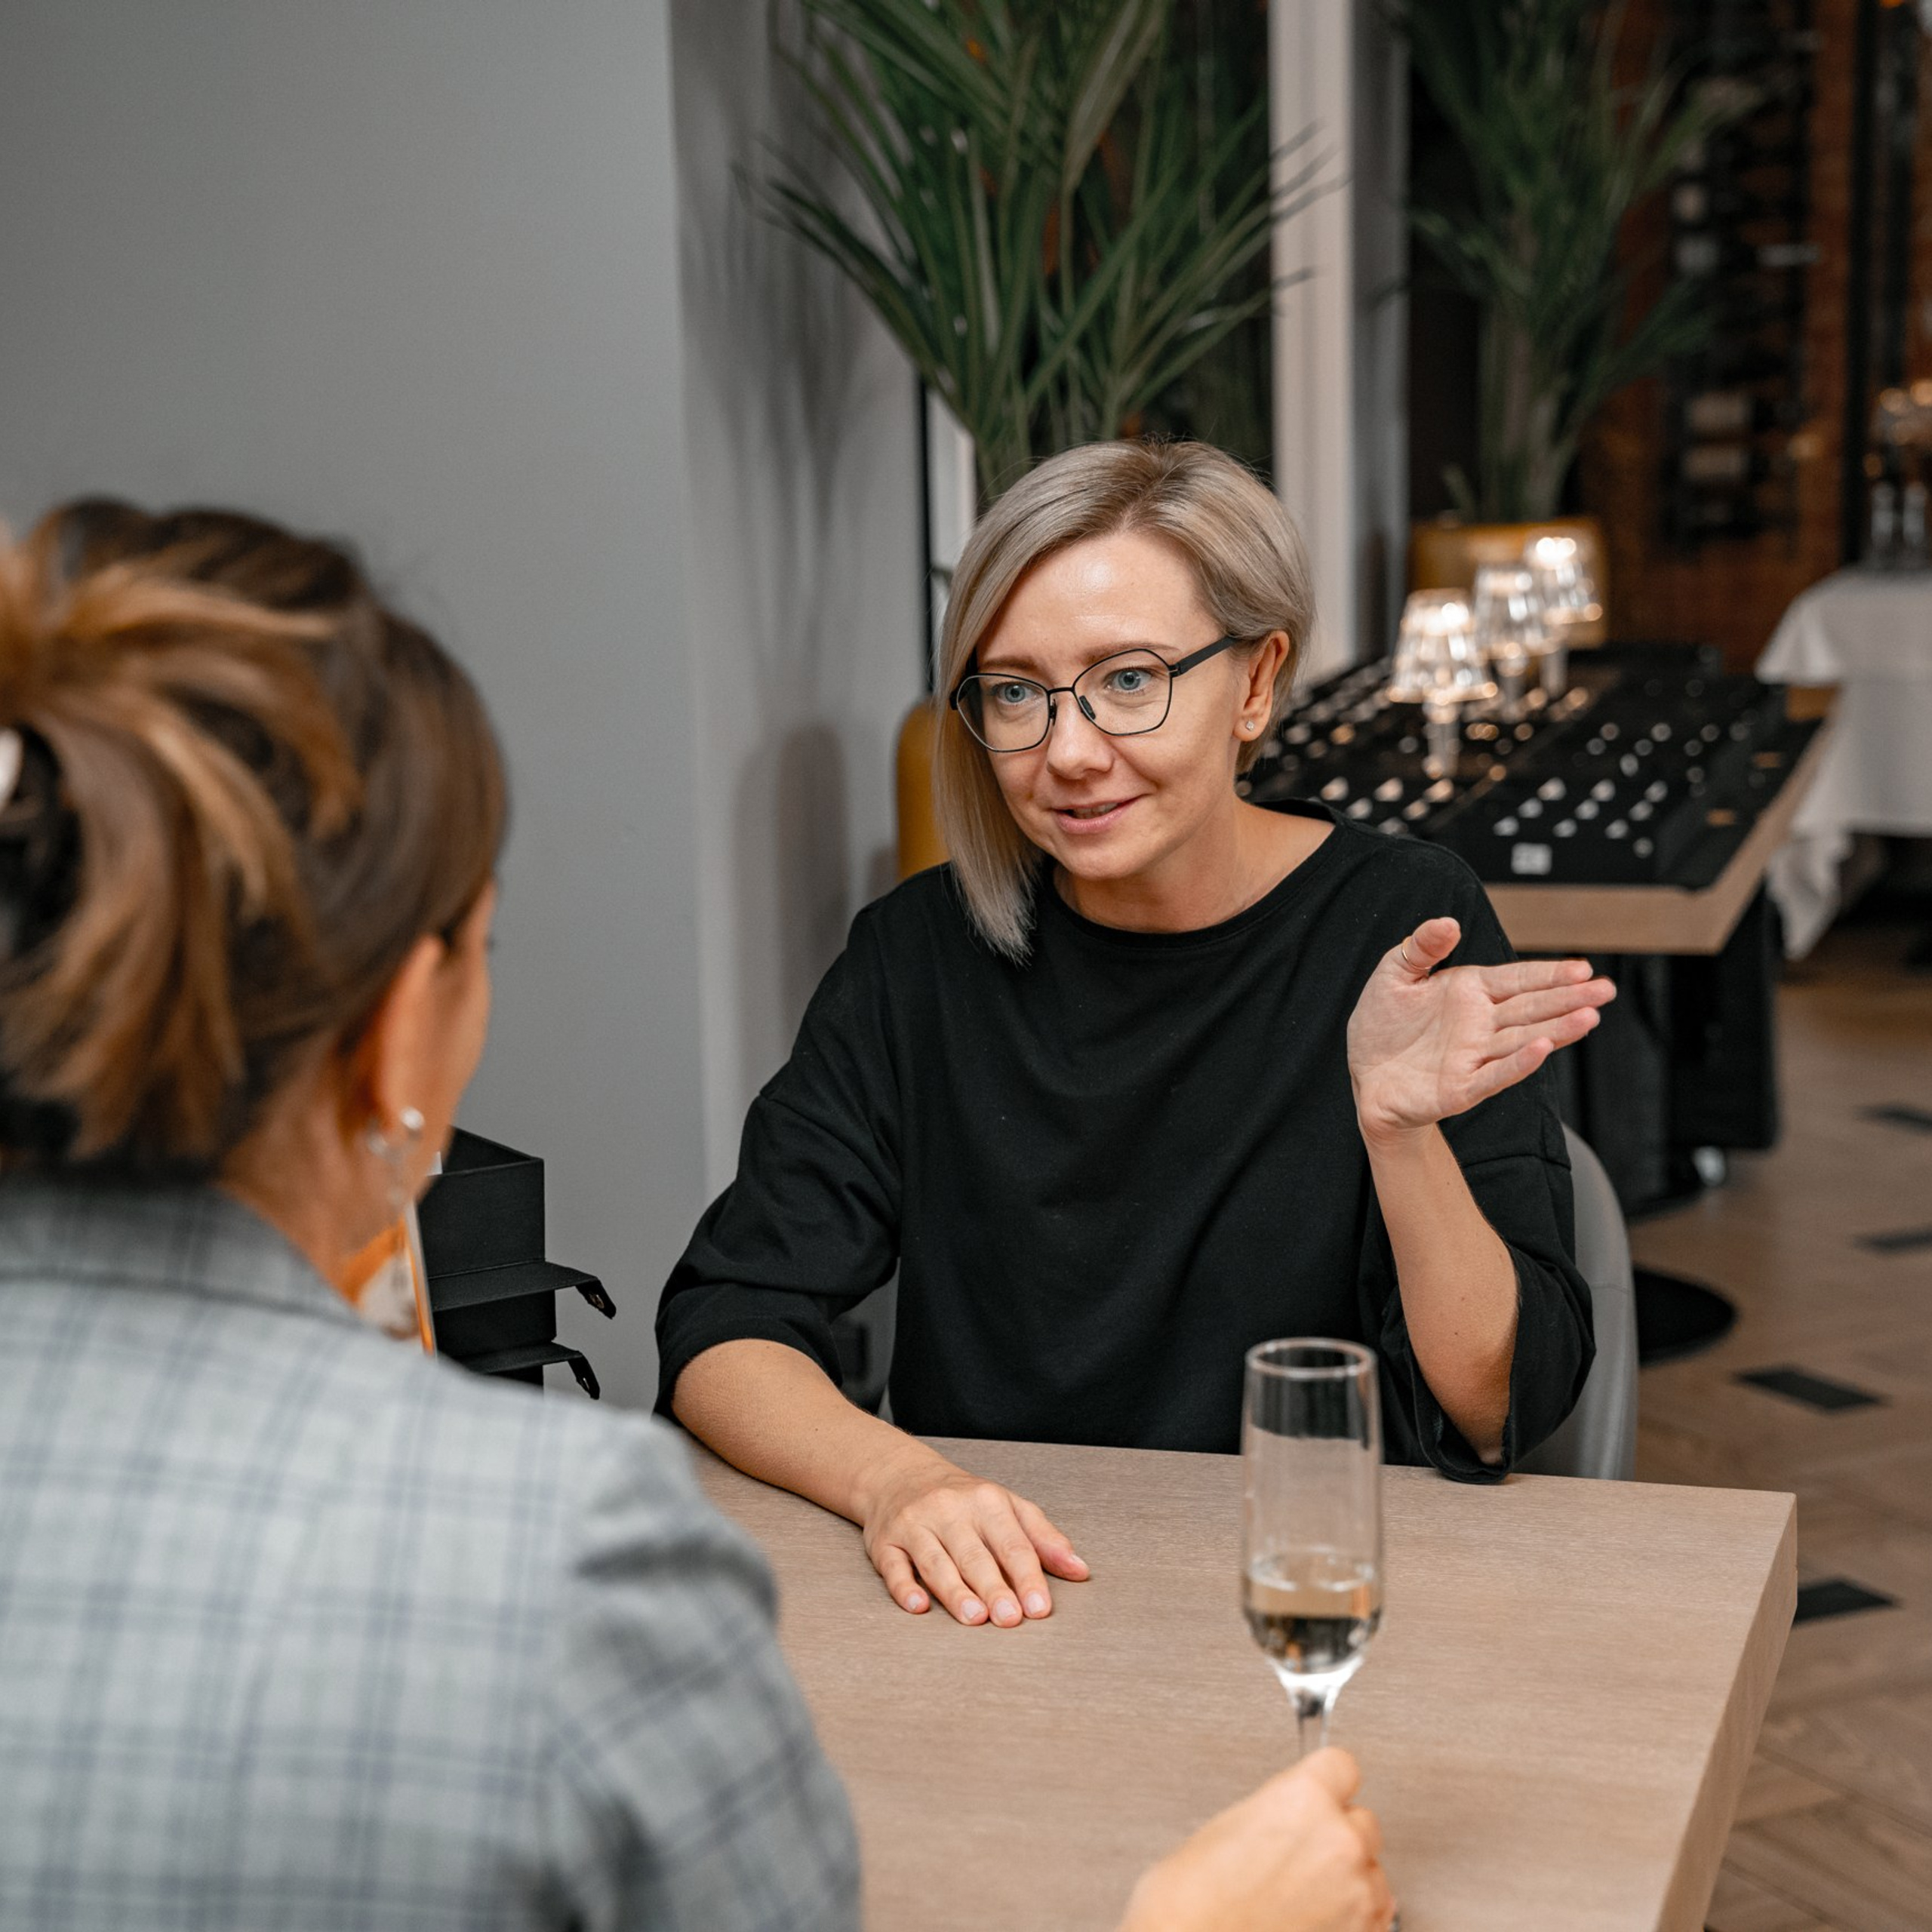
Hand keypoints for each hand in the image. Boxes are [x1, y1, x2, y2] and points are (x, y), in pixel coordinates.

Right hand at [857, 1442, 1088, 1625]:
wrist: (900, 1475)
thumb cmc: (964, 1500)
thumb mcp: (1009, 1508)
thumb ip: (1044, 1539)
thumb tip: (1080, 1570)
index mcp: (987, 1502)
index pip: (1011, 1543)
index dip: (1027, 1576)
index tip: (1039, 1606)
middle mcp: (949, 1511)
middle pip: (973, 1554)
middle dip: (993, 1587)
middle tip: (1009, 1617)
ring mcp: (915, 1525)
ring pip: (935, 1562)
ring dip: (954, 1591)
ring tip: (974, 1617)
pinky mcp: (884, 1542)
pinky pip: (894, 1567)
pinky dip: (905, 1587)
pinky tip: (918, 1605)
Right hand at [1118, 1748, 1394, 1931]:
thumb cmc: (1193, 1903)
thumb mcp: (1226, 1829)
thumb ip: (1276, 1813)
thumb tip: (1290, 1821)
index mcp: (1304, 1799)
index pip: (1341, 1766)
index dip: (1326, 1781)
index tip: (1322, 1790)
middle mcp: (1338, 1842)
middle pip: (1362, 1821)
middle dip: (1336, 1834)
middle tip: (1298, 1853)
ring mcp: (1356, 1894)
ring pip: (1372, 1871)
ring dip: (1348, 1878)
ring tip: (1302, 1894)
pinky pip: (1376, 1915)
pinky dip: (1354, 1916)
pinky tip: (1316, 1917)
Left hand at [1347, 917, 1614, 1143]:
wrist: (1366, 1075)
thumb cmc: (1383, 1025)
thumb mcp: (1394, 974)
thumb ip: (1421, 947)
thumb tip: (1448, 922)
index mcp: (1471, 992)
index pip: (1518, 979)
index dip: (1550, 974)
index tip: (1582, 968)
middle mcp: (1480, 1024)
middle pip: (1532, 1008)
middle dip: (1569, 999)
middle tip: (1606, 990)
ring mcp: (1474, 1056)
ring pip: (1523, 1040)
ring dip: (1556, 1029)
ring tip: (1588, 1017)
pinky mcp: (1461, 1088)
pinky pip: (1494, 1074)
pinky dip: (1518, 1063)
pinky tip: (1542, 1047)